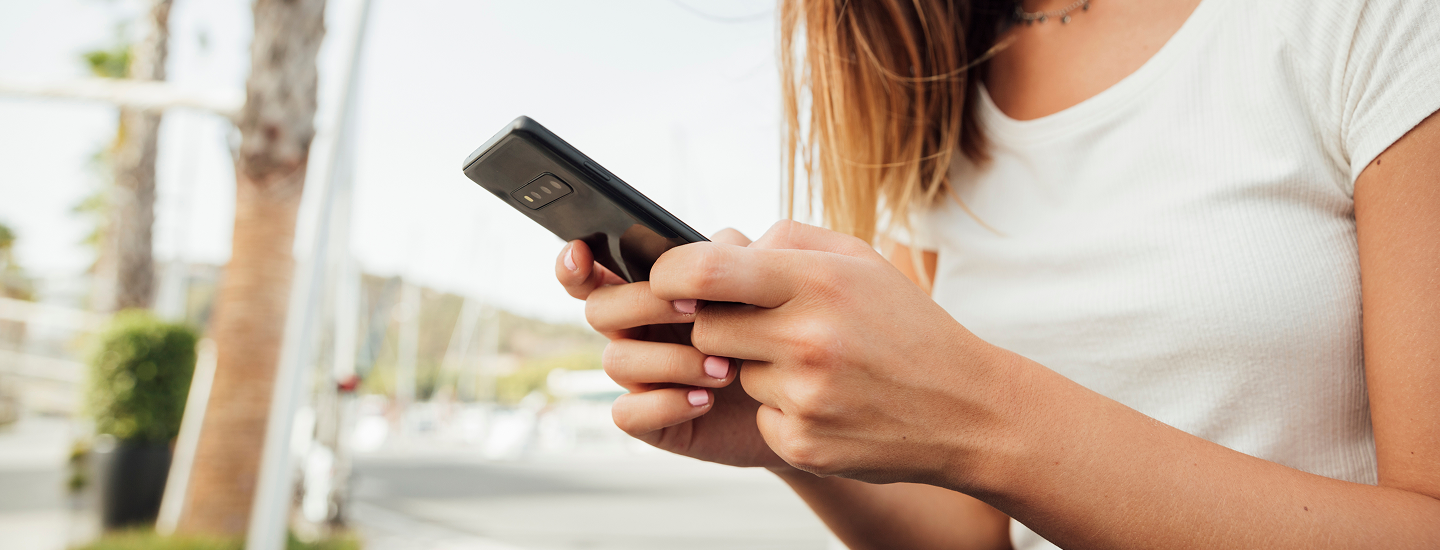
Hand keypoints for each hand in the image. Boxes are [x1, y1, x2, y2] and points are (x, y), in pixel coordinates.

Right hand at [555, 229, 788, 468]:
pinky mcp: (653, 422)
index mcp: (652, 291)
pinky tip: (704, 400)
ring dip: (671, 360)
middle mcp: (637, 332)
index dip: (576, 263)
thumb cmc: (775, 334)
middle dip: (645, 304)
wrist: (802, 398)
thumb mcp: (759, 287)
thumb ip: (734, 257)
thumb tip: (714, 247)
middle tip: (698, 309)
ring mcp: (642, 378)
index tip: (582, 252)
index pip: (595, 272)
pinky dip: (664, 404)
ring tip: (725, 368)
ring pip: (617, 361)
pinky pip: (627, 413)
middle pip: (600, 309)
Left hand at [648, 220, 1017, 486]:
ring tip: (821, 367)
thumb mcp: (861, 261)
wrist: (968, 411)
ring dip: (760, 368)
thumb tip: (718, 245)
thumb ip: (786, 240)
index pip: (704, 272)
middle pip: (706, 328)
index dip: (670, 275)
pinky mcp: (802, 443)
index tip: (670, 283)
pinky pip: (759, 416)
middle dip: (722, 325)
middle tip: (764, 326)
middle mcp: (808, 338)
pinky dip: (782, 410)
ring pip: (733, 373)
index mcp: (819, 282)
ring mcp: (804, 397)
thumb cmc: (907, 326)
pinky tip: (830, 403)